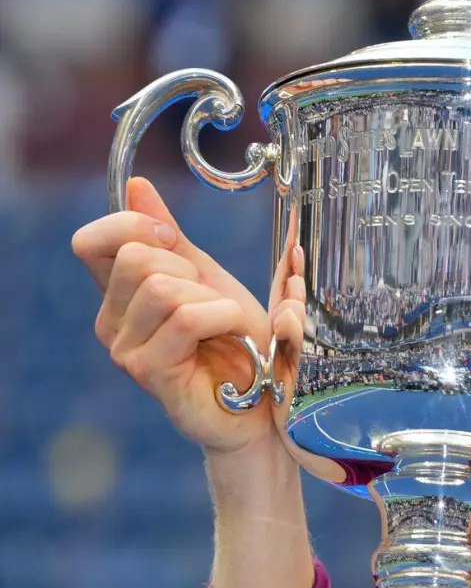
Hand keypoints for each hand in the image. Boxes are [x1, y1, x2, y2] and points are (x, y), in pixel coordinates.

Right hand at [72, 177, 294, 462]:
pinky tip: (231, 336)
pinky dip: (222, 317)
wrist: (263, 400)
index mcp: (119, 295)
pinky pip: (186, 317)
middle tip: (213, 302)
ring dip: (213, 299)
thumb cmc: (235, 342)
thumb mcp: (206, 277)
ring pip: (163, 288)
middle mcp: (112, 322)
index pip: (90, 242)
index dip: (133, 226)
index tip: (173, 239)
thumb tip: (137, 186)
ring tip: (224, 325)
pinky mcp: (150, 373)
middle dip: (189, 269)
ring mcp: (125, 350)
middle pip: (136, 258)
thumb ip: (170, 236)